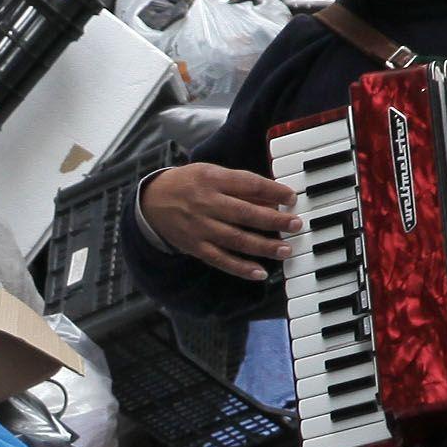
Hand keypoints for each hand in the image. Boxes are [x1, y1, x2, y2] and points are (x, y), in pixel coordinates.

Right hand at [142, 164, 299, 281]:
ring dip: (263, 247)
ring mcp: (200, 228)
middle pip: (245, 214)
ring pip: (236, 240)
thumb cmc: (188, 184)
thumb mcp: (211, 173)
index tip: (292, 198)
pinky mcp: (195, 247)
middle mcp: (206, 204)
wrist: (150, 202)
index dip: (273, 191)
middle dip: (274, 220)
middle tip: (296, 225)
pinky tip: (259, 273)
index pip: (248, 184)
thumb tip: (273, 199)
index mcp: (212, 179)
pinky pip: (220, 260)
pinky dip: (240, 268)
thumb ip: (239, 184)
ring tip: (285, 250)